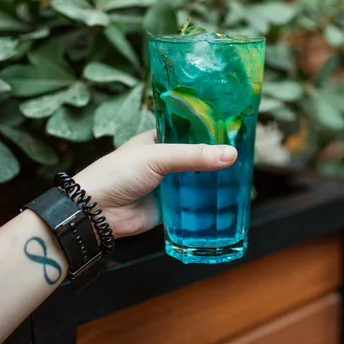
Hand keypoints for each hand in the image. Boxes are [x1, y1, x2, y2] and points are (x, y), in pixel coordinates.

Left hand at [76, 131, 236, 238]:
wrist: (96, 212)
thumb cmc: (119, 173)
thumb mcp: (157, 157)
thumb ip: (193, 156)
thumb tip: (231, 154)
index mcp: (159, 139)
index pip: (190, 131)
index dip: (211, 131)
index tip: (236, 130)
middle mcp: (165, 160)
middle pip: (197, 157)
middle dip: (217, 158)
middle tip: (246, 155)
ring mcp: (168, 184)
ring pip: (198, 181)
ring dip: (215, 181)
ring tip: (244, 177)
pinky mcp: (170, 208)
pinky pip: (193, 205)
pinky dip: (208, 204)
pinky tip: (229, 201)